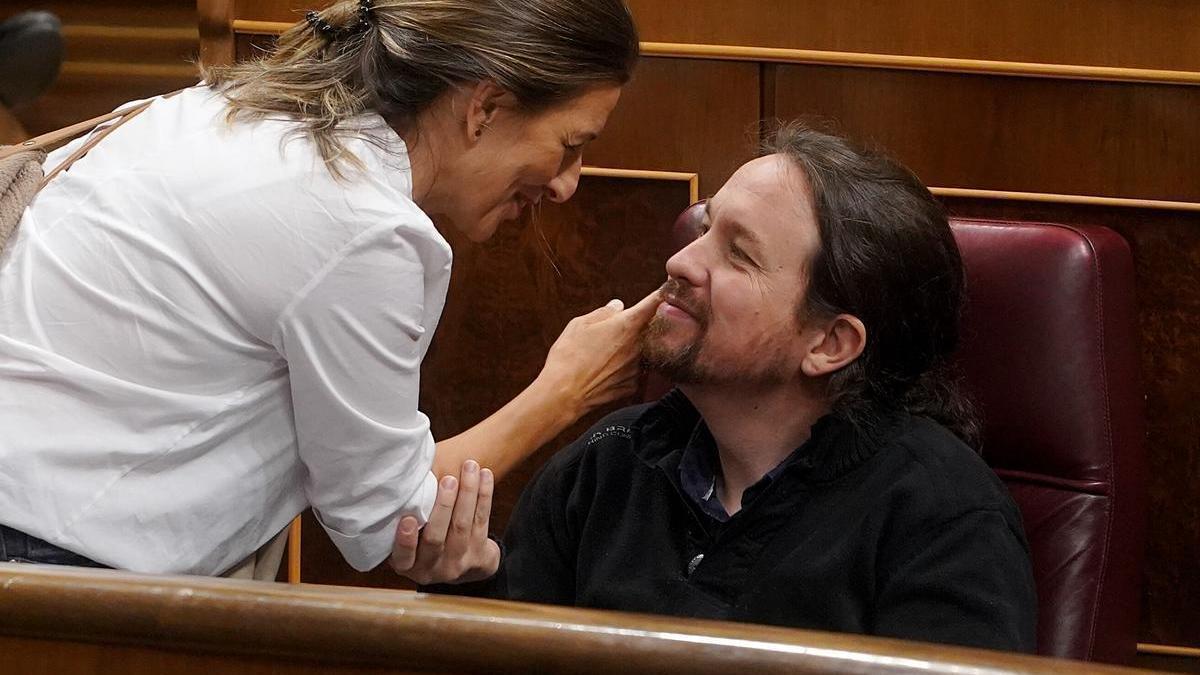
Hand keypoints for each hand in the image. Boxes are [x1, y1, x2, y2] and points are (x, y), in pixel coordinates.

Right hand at [389, 460, 499, 584]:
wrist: (462, 568)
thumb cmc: (425, 543)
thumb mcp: (409, 543)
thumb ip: (402, 523)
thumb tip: (401, 482)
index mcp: (408, 565)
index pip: (404, 557)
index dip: (405, 540)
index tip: (408, 519)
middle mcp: (432, 568)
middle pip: (435, 538)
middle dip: (443, 507)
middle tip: (448, 480)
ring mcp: (457, 563)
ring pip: (462, 525)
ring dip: (467, 492)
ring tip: (470, 467)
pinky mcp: (479, 555)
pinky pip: (482, 520)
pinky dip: (484, 495)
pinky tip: (485, 475)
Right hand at [538, 287, 661, 416]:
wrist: (564, 393)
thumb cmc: (568, 357)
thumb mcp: (580, 324)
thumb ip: (604, 313)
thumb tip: (618, 306)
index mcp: (626, 325)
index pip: (653, 304)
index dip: (662, 295)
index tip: (668, 291)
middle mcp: (638, 346)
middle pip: (646, 330)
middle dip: (634, 328)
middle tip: (611, 333)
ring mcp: (637, 367)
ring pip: (639, 352)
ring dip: (627, 350)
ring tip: (602, 356)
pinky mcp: (632, 385)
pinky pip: (632, 371)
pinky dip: (622, 369)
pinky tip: (604, 371)